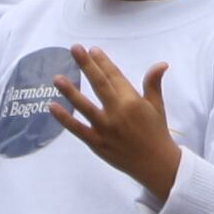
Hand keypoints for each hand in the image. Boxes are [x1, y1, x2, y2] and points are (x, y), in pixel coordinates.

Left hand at [50, 48, 182, 200]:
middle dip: (86, 65)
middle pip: (99, 84)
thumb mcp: (157, 106)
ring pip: (84, 106)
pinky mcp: (96, 143)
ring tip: (57, 78)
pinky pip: (77, 129)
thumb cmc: (156, 132)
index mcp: (132, 101)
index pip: (114, 76)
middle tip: (75, 48)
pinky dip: (64, 119)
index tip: (92, 49)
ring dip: (70, 91)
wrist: (156, 164)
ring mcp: (105, 129)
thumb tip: (161, 64)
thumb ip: (153, 83)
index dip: (102, 62)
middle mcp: (117, 113)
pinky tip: (52, 107)